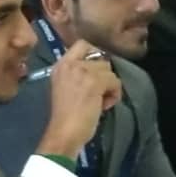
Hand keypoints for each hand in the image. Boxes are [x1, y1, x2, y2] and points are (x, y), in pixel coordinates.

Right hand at [36, 40, 121, 158]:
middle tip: (97, 92)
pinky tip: (104, 106)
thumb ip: (76, 75)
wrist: (63, 132)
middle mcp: (70, 64)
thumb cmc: (63, 116)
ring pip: (109, 69)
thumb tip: (98, 72)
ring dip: (109, 85)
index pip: (82, 44)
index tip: (95, 72)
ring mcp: (83, 71)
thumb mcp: (65, 88)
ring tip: (100, 101)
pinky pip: (115, 81)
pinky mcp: (95, 81)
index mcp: (59, 66)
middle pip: (100, 58)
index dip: (94, 54)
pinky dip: (114, 95)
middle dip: (102, 75)